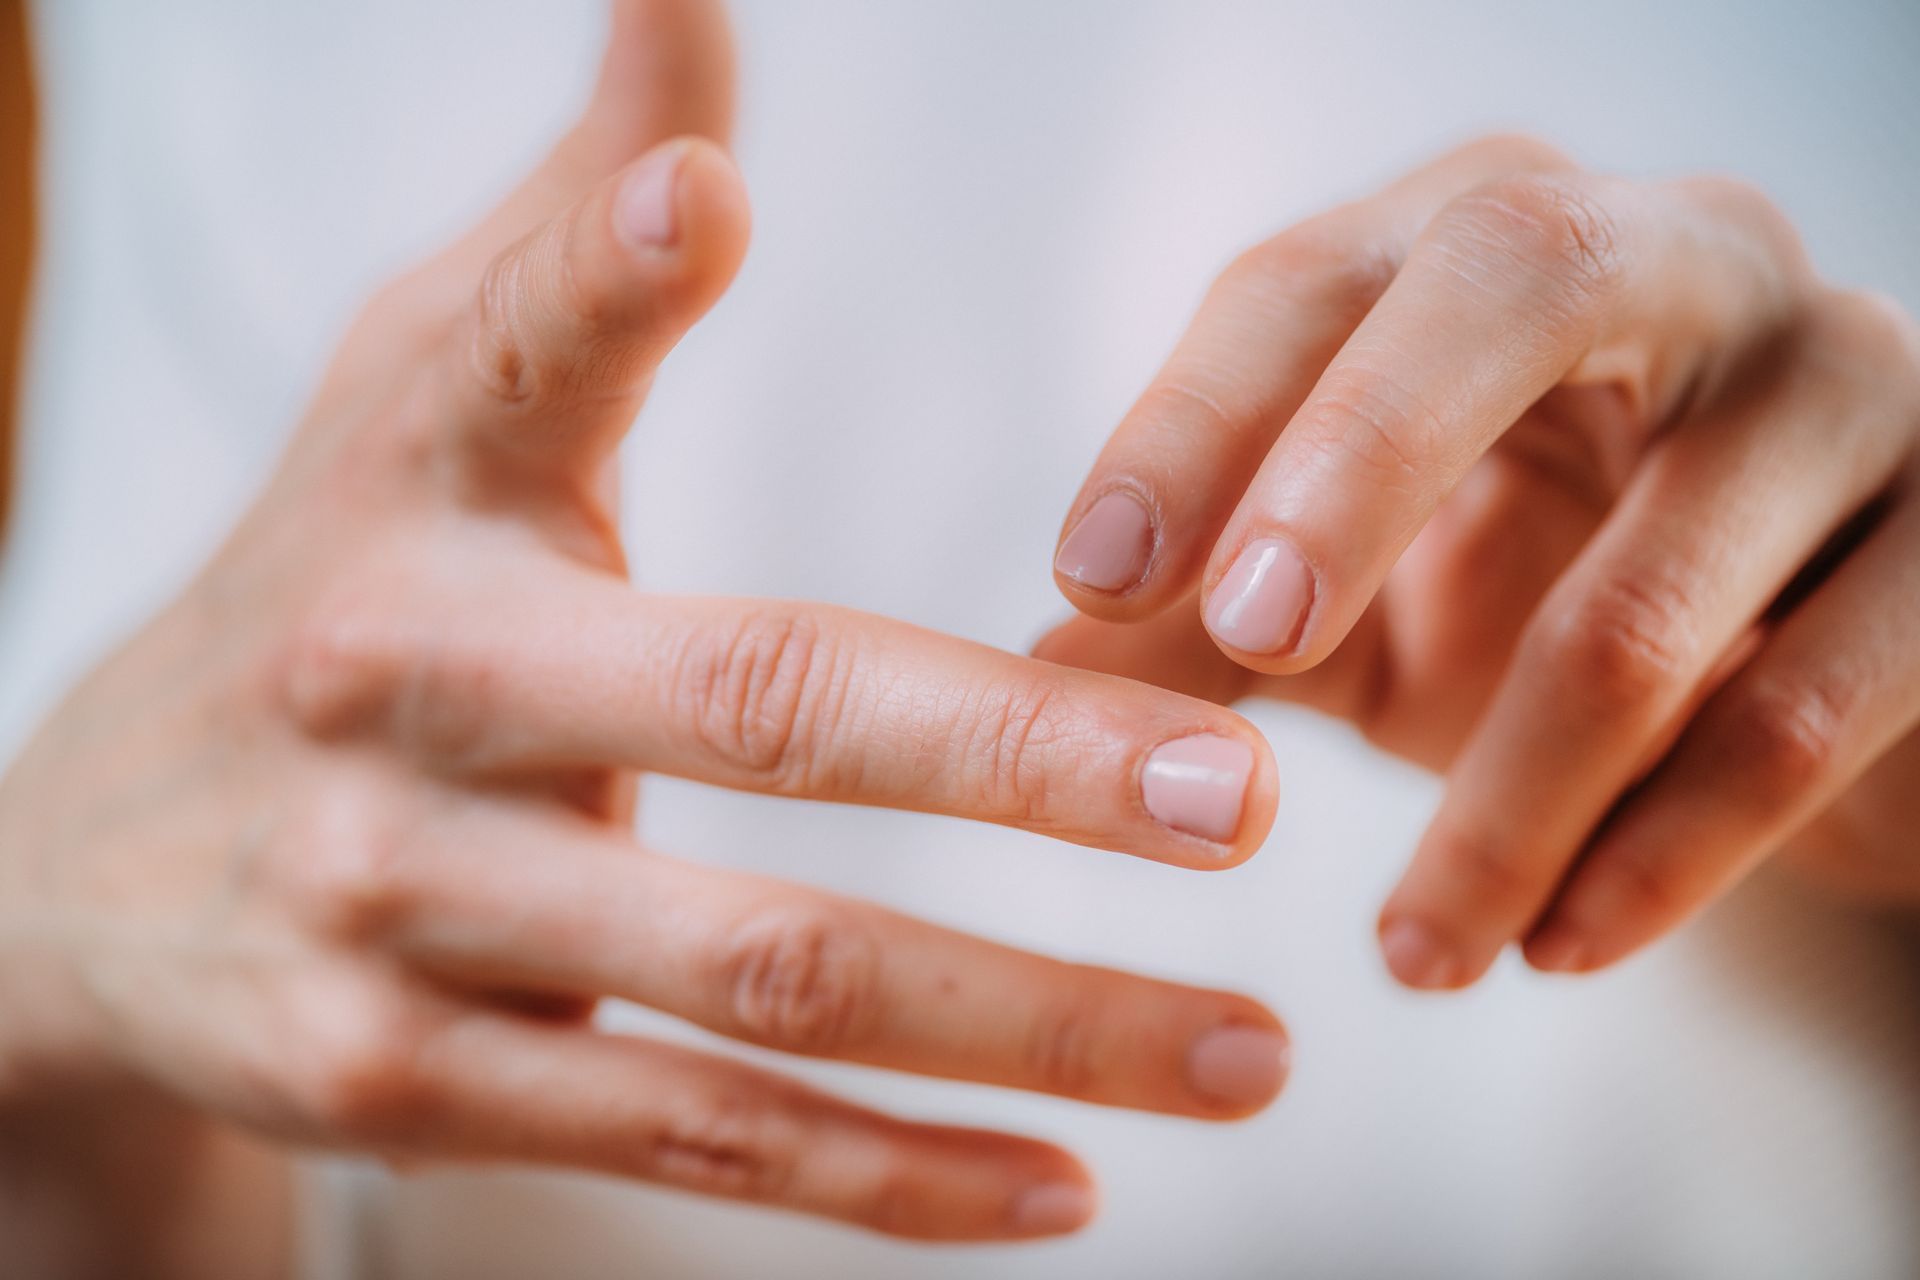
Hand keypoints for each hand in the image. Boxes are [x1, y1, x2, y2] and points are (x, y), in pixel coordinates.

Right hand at [0, 0, 1287, 1252]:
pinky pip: (694, 1134)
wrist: (91, 860)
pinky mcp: (408, 1081)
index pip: (520, 347)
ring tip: (1250, 1052)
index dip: (609, 273)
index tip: (713, 202)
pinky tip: (1065, 1193)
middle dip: (1018, 758)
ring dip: (1026, 1023)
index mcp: (417, 480)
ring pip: (762, 976)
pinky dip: (888, 1178)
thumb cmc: (348, 578)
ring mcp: (396, 907)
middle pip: (751, 710)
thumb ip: (583, 240)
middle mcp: (399, 685)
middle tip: (1247, 799)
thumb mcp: (423, 394)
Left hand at [1041, 134, 1919, 989]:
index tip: (1091, 582)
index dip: (1191, 422)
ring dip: (1503, 806)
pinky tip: (1558, 949)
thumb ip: (1207, 614)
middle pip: (1511, 277)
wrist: (1798, 670)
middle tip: (1259, 637)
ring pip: (1652, 586)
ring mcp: (1847, 381)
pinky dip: (1659, 859)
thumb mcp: (1362, 598)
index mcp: (1493, 243)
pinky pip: (1799, 714)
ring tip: (1410, 953)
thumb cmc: (1548, 591)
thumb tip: (1030, 668)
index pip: (1312, 280)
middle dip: (1358, 463)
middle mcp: (1681, 254)